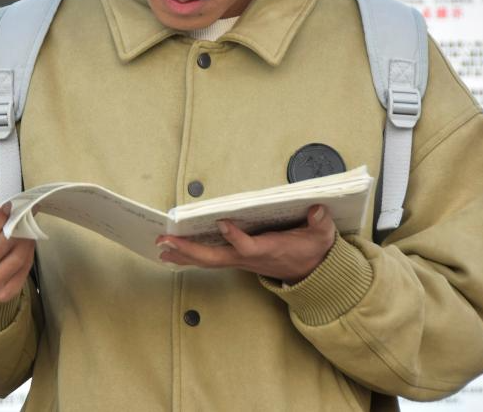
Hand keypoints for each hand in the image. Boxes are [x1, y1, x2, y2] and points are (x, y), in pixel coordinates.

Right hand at [0, 198, 35, 302]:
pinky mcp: (3, 294)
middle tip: (23, 217)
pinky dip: (29, 256)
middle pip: (1, 247)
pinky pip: (24, 271)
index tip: (9, 208)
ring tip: (27, 230)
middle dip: (16, 229)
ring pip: (16, 259)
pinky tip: (26, 247)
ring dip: (26, 241)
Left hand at [156, 205, 336, 283]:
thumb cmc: (312, 249)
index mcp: (268, 250)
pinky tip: (173, 253)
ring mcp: (240, 261)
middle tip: (165, 242)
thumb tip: (317, 210)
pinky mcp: (236, 260)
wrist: (311, 273)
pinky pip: (209, 260)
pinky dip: (190, 256)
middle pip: (214, 258)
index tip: (222, 222)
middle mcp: (249, 258)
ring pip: (207, 261)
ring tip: (160, 248)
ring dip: (183, 254)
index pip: (248, 246)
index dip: (235, 237)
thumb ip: (320, 223)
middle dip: (188, 250)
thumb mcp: (322, 235)